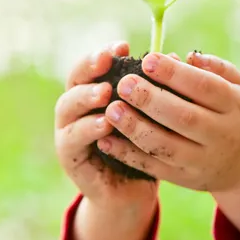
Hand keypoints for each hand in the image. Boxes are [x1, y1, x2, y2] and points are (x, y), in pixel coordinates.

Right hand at [55, 42, 158, 239]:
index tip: (123, 45)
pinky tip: (106, 124)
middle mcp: (76, 110)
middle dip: (89, 68)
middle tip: (106, 61)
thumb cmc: (143, 149)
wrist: (131, 193)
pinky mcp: (70, 158)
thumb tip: (172, 57)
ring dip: (85, 97)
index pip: (93, 66)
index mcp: (94, 94)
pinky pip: (73, 140)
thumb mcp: (150, 117)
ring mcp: (68, 133)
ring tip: (105, 92)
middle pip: (74, 80)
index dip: (104, 53)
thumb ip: (153, 91)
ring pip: (67, 107)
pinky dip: (88, 130)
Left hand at [97, 51, 239, 193]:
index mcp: (234, 106)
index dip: (175, 74)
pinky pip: (153, 168)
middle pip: (183, 118)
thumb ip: (217, 69)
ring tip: (111, 110)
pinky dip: (127, 155)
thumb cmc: (235, 114)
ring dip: (134, 128)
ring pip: (165, 146)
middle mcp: (221, 135)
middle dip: (150, 100)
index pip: (204, 87)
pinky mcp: (184, 179)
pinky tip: (106, 140)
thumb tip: (187, 56)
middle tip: (123, 83)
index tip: (147, 60)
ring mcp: (202, 160)